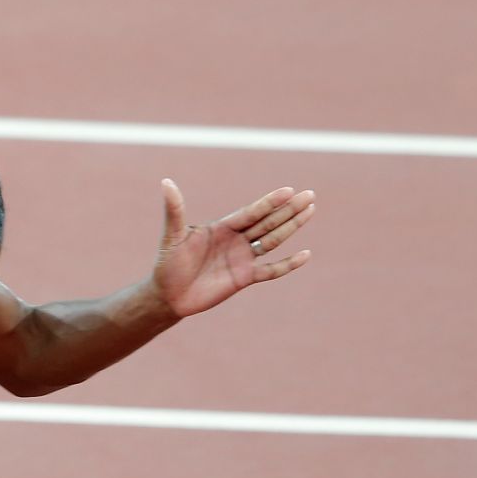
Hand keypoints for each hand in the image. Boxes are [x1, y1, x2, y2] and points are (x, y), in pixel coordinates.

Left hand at [152, 180, 315, 319]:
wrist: (168, 295)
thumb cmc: (168, 264)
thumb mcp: (172, 236)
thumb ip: (174, 210)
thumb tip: (166, 182)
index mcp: (222, 227)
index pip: (251, 212)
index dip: (269, 202)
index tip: (288, 190)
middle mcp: (236, 240)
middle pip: (267, 222)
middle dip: (288, 209)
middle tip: (309, 194)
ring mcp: (242, 258)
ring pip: (272, 240)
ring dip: (291, 227)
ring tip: (310, 210)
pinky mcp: (244, 278)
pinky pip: (271, 270)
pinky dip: (288, 264)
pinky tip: (305, 254)